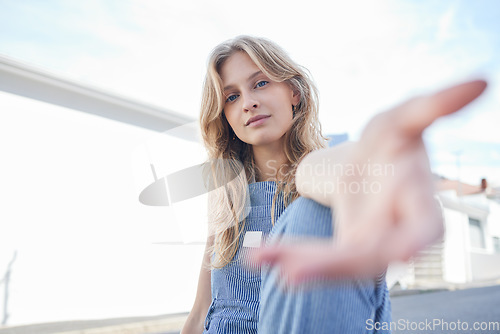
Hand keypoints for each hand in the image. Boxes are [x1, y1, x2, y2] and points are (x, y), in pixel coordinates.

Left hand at [252, 80, 486, 284]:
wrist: (369, 164)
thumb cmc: (390, 141)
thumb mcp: (403, 119)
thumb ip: (434, 106)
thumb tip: (481, 80)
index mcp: (419, 206)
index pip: (423, 229)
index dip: (412, 241)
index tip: (398, 255)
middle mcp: (396, 233)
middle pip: (370, 257)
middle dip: (333, 265)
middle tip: (291, 272)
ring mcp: (370, 246)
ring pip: (337, 264)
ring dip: (301, 264)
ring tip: (261, 260)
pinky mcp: (344, 249)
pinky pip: (318, 258)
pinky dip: (289, 256)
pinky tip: (259, 256)